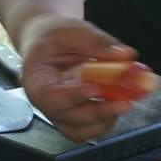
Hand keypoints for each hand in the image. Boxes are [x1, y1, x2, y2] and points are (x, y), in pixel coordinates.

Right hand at [17, 14, 139, 142]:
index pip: (50, 97)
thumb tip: (124, 55)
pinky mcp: (75, 114)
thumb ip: (96, 42)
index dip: (74, 96)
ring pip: (81, 130)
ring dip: (105, 119)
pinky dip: (107, 118)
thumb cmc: (51, 36)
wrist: (48, 41)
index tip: (95, 89)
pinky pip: (90, 127)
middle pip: (69, 119)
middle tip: (123, 101)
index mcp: (37, 80)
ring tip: (123, 101)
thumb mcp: (70, 29)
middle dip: (99, 112)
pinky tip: (119, 102)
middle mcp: (47, 102)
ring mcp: (61, 111)